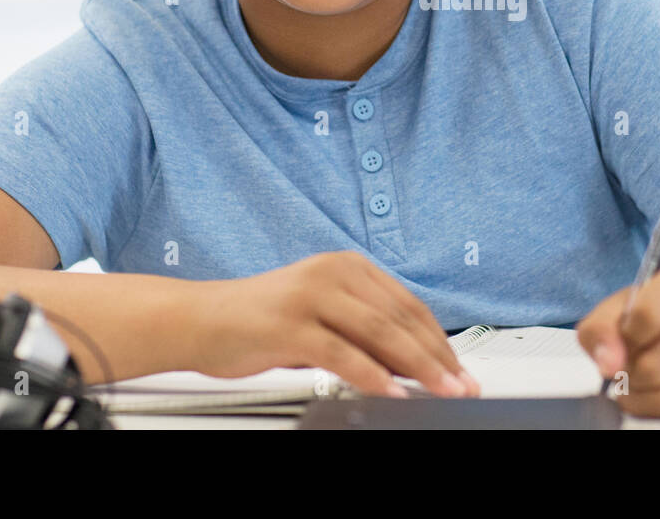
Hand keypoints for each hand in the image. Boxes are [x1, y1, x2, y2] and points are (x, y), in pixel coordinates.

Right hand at [193, 251, 479, 397]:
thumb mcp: (321, 318)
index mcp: (347, 267)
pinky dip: (371, 375)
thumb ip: (362, 334)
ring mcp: (311, 295)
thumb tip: (410, 365)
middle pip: (399, 318)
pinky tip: (392, 392)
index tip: (460, 368)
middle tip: (461, 384)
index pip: (407, 305)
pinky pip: (341, 352)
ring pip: (379, 332)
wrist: (198, 319)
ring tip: (440, 390)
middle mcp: (333, 273)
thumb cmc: (260, 322)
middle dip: (436, 356)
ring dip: (417, 366)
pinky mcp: (290, 323)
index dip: (439, 339)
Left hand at [577, 263, 659, 417]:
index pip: (647, 316)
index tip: (625, 335)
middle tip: (628, 363)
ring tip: (637, 380)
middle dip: (628, 372)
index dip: (625, 335)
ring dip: (639, 396)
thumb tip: (606, 364)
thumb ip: (601, 328)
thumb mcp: (626, 304)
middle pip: (652, 367)